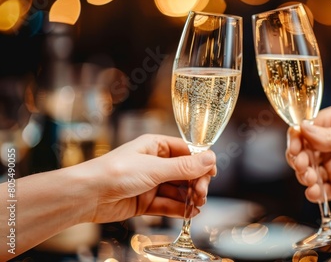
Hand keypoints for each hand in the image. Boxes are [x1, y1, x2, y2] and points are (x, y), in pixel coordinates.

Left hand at [73, 134, 216, 222]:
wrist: (87, 195)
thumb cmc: (116, 172)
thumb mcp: (154, 168)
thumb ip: (184, 167)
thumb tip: (211, 159)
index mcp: (155, 146)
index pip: (186, 152)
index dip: (201, 162)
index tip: (212, 173)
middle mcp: (154, 163)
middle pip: (184, 173)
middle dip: (196, 183)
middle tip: (201, 193)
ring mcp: (150, 183)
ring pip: (177, 190)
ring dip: (189, 197)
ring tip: (197, 205)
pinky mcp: (145, 202)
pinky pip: (167, 205)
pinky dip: (179, 209)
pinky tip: (190, 213)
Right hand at [286, 105, 330, 203]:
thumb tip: (304, 129)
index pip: (304, 129)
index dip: (296, 138)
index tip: (295, 149)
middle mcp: (328, 144)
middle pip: (301, 151)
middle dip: (299, 160)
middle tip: (305, 166)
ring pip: (306, 171)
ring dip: (304, 176)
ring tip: (312, 180)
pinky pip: (319, 190)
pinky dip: (313, 192)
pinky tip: (314, 193)